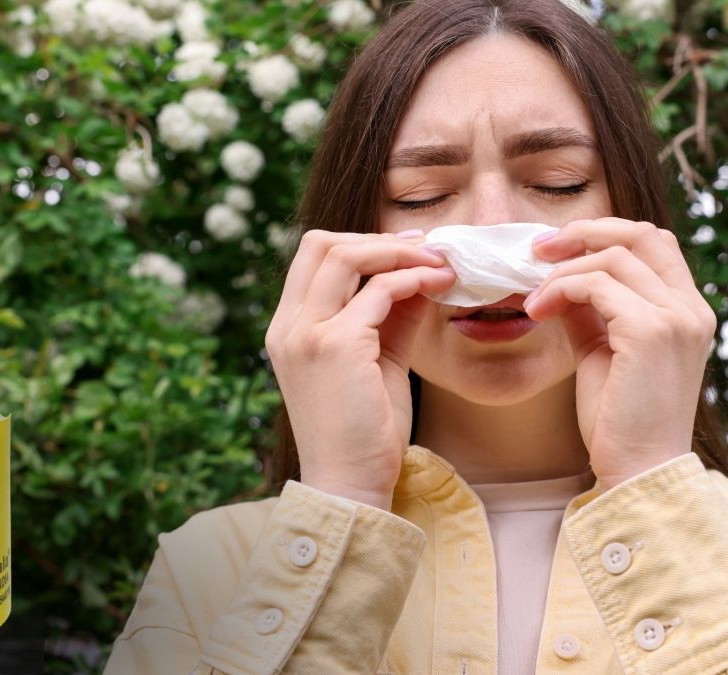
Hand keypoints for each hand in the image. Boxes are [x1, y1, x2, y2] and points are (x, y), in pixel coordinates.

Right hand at [264, 229, 455, 509]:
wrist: (350, 486)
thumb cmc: (363, 433)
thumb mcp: (376, 363)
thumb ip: (390, 317)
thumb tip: (421, 275)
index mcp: (288, 329)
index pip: (312, 258)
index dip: (361, 242)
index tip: (405, 248)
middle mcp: (288, 326)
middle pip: (321, 243)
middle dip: (377, 238)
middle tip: (425, 248)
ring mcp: (308, 334)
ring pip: (346, 255)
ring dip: (399, 252)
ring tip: (439, 263)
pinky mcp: (336, 347)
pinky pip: (378, 292)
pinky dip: (412, 280)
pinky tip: (439, 287)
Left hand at [523, 218, 717, 488]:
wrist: (638, 471)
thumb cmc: (619, 421)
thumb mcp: (603, 352)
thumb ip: (590, 312)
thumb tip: (559, 277)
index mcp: (689, 312)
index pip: (654, 243)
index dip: (603, 233)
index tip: (557, 248)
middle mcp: (692, 309)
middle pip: (642, 233)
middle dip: (585, 232)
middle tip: (538, 249)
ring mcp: (676, 318)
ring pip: (612, 258)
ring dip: (561, 272)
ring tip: (531, 300)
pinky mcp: (651, 331)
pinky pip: (596, 285)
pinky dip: (561, 289)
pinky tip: (539, 311)